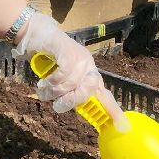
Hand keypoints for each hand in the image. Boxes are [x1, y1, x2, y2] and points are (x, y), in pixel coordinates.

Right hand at [16, 14, 128, 130]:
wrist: (37, 33)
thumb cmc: (49, 58)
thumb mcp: (62, 77)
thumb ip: (70, 90)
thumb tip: (73, 108)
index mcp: (89, 73)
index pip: (104, 93)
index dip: (112, 109)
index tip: (121, 126)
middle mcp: (88, 64)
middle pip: (90, 89)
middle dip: (71, 101)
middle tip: (58, 105)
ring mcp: (79, 56)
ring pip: (73, 83)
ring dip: (55, 92)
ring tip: (43, 91)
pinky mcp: (67, 50)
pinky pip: (64, 73)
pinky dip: (52, 81)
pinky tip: (44, 82)